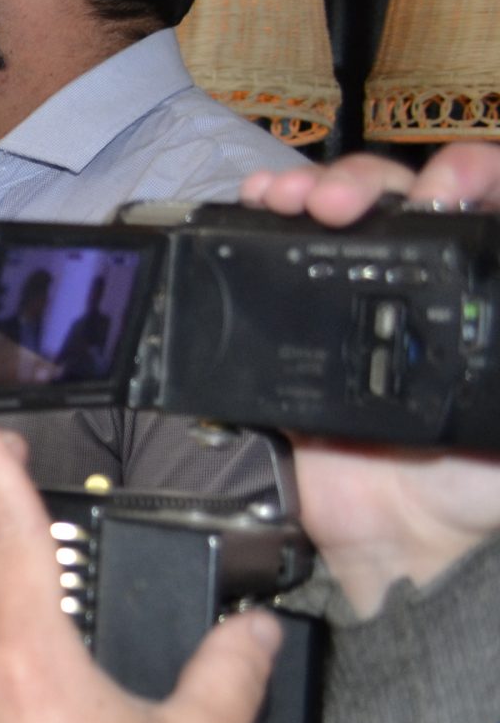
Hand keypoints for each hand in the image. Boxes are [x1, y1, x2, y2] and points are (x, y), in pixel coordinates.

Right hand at [241, 144, 499, 616]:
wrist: (411, 549)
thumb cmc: (487, 482)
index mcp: (481, 291)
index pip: (481, 200)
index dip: (465, 173)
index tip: (442, 187)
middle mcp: (418, 289)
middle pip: (394, 198)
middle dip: (364, 181)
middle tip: (338, 204)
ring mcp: (349, 312)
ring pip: (327, 222)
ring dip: (305, 191)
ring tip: (284, 197)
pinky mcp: (291, 345)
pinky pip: (267, 277)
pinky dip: (252, 233)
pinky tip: (247, 210)